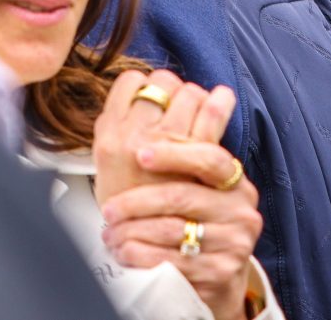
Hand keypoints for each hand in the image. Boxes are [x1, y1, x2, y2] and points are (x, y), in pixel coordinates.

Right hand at [93, 69, 232, 203]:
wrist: (150, 247)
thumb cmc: (132, 207)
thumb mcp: (112, 166)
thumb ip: (122, 128)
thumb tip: (141, 89)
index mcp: (108, 137)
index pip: (130, 82)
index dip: (146, 85)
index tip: (155, 97)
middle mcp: (134, 137)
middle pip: (163, 82)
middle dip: (174, 90)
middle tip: (178, 106)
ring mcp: (165, 146)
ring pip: (189, 92)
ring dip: (196, 97)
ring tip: (198, 112)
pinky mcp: (195, 158)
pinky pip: (211, 111)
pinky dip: (219, 101)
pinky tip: (222, 99)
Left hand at [102, 140, 262, 319]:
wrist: (218, 281)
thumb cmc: (198, 226)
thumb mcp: (200, 191)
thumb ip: (185, 158)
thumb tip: (155, 106)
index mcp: (236, 183)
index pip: (209, 158)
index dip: (175, 153)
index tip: (141, 153)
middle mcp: (241, 210)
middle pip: (182, 195)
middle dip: (137, 200)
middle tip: (108, 207)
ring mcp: (234, 243)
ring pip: (171, 229)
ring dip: (131, 230)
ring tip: (110, 232)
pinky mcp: (219, 273)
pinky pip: (170, 261)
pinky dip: (140, 255)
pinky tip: (124, 251)